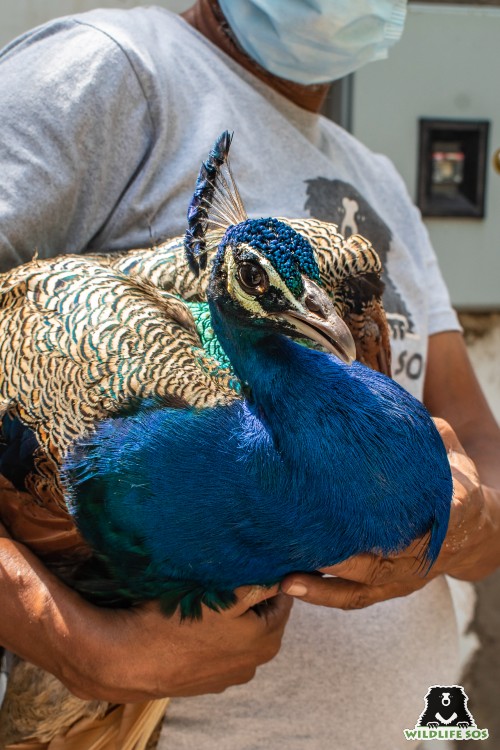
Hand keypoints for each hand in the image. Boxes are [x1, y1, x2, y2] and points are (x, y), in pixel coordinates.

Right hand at [0, 529, 291, 701]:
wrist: (125, 660)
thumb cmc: (174, 618)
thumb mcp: (221, 595)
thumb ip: (257, 583)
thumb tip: (284, 566)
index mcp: (266, 640)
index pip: (281, 594)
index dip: (269, 572)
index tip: (254, 553)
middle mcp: (254, 662)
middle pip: (263, 613)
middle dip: (251, 589)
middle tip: (230, 565)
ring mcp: (230, 674)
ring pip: (242, 629)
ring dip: (233, 611)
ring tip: (210, 588)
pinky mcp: (207, 680)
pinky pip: (221, 646)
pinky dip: (215, 631)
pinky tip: (195, 617)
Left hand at [280, 418, 499, 609]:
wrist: (477, 532)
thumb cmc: (453, 480)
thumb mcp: (449, 450)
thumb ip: (426, 434)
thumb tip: (387, 409)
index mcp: (452, 513)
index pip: (438, 516)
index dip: (412, 516)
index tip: (386, 508)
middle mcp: (427, 552)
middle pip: (386, 560)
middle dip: (345, 556)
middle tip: (306, 543)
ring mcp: (407, 575)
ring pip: (364, 586)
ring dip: (324, 587)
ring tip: (286, 579)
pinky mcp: (389, 587)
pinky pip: (356, 597)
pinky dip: (323, 595)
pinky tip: (289, 585)